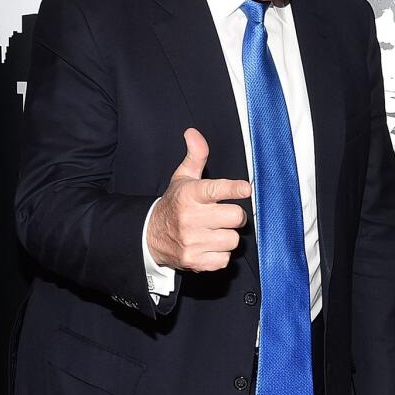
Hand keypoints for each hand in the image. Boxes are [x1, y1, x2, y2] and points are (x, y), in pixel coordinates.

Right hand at [146, 128, 251, 271]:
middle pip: (235, 217)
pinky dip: (220, 254)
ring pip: (232, 239)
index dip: (234, 189)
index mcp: (189, 194)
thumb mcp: (182, 178)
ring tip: (213, 231)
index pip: (216, 190)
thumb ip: (195, 156)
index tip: (245, 188)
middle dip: (234, 216)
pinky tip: (208, 246)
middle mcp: (190, 218)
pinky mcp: (194, 260)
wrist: (149, 235)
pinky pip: (224, 259)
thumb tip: (193, 133)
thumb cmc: (174, 204)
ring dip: (227, 236)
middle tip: (223, 215)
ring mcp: (192, 241)